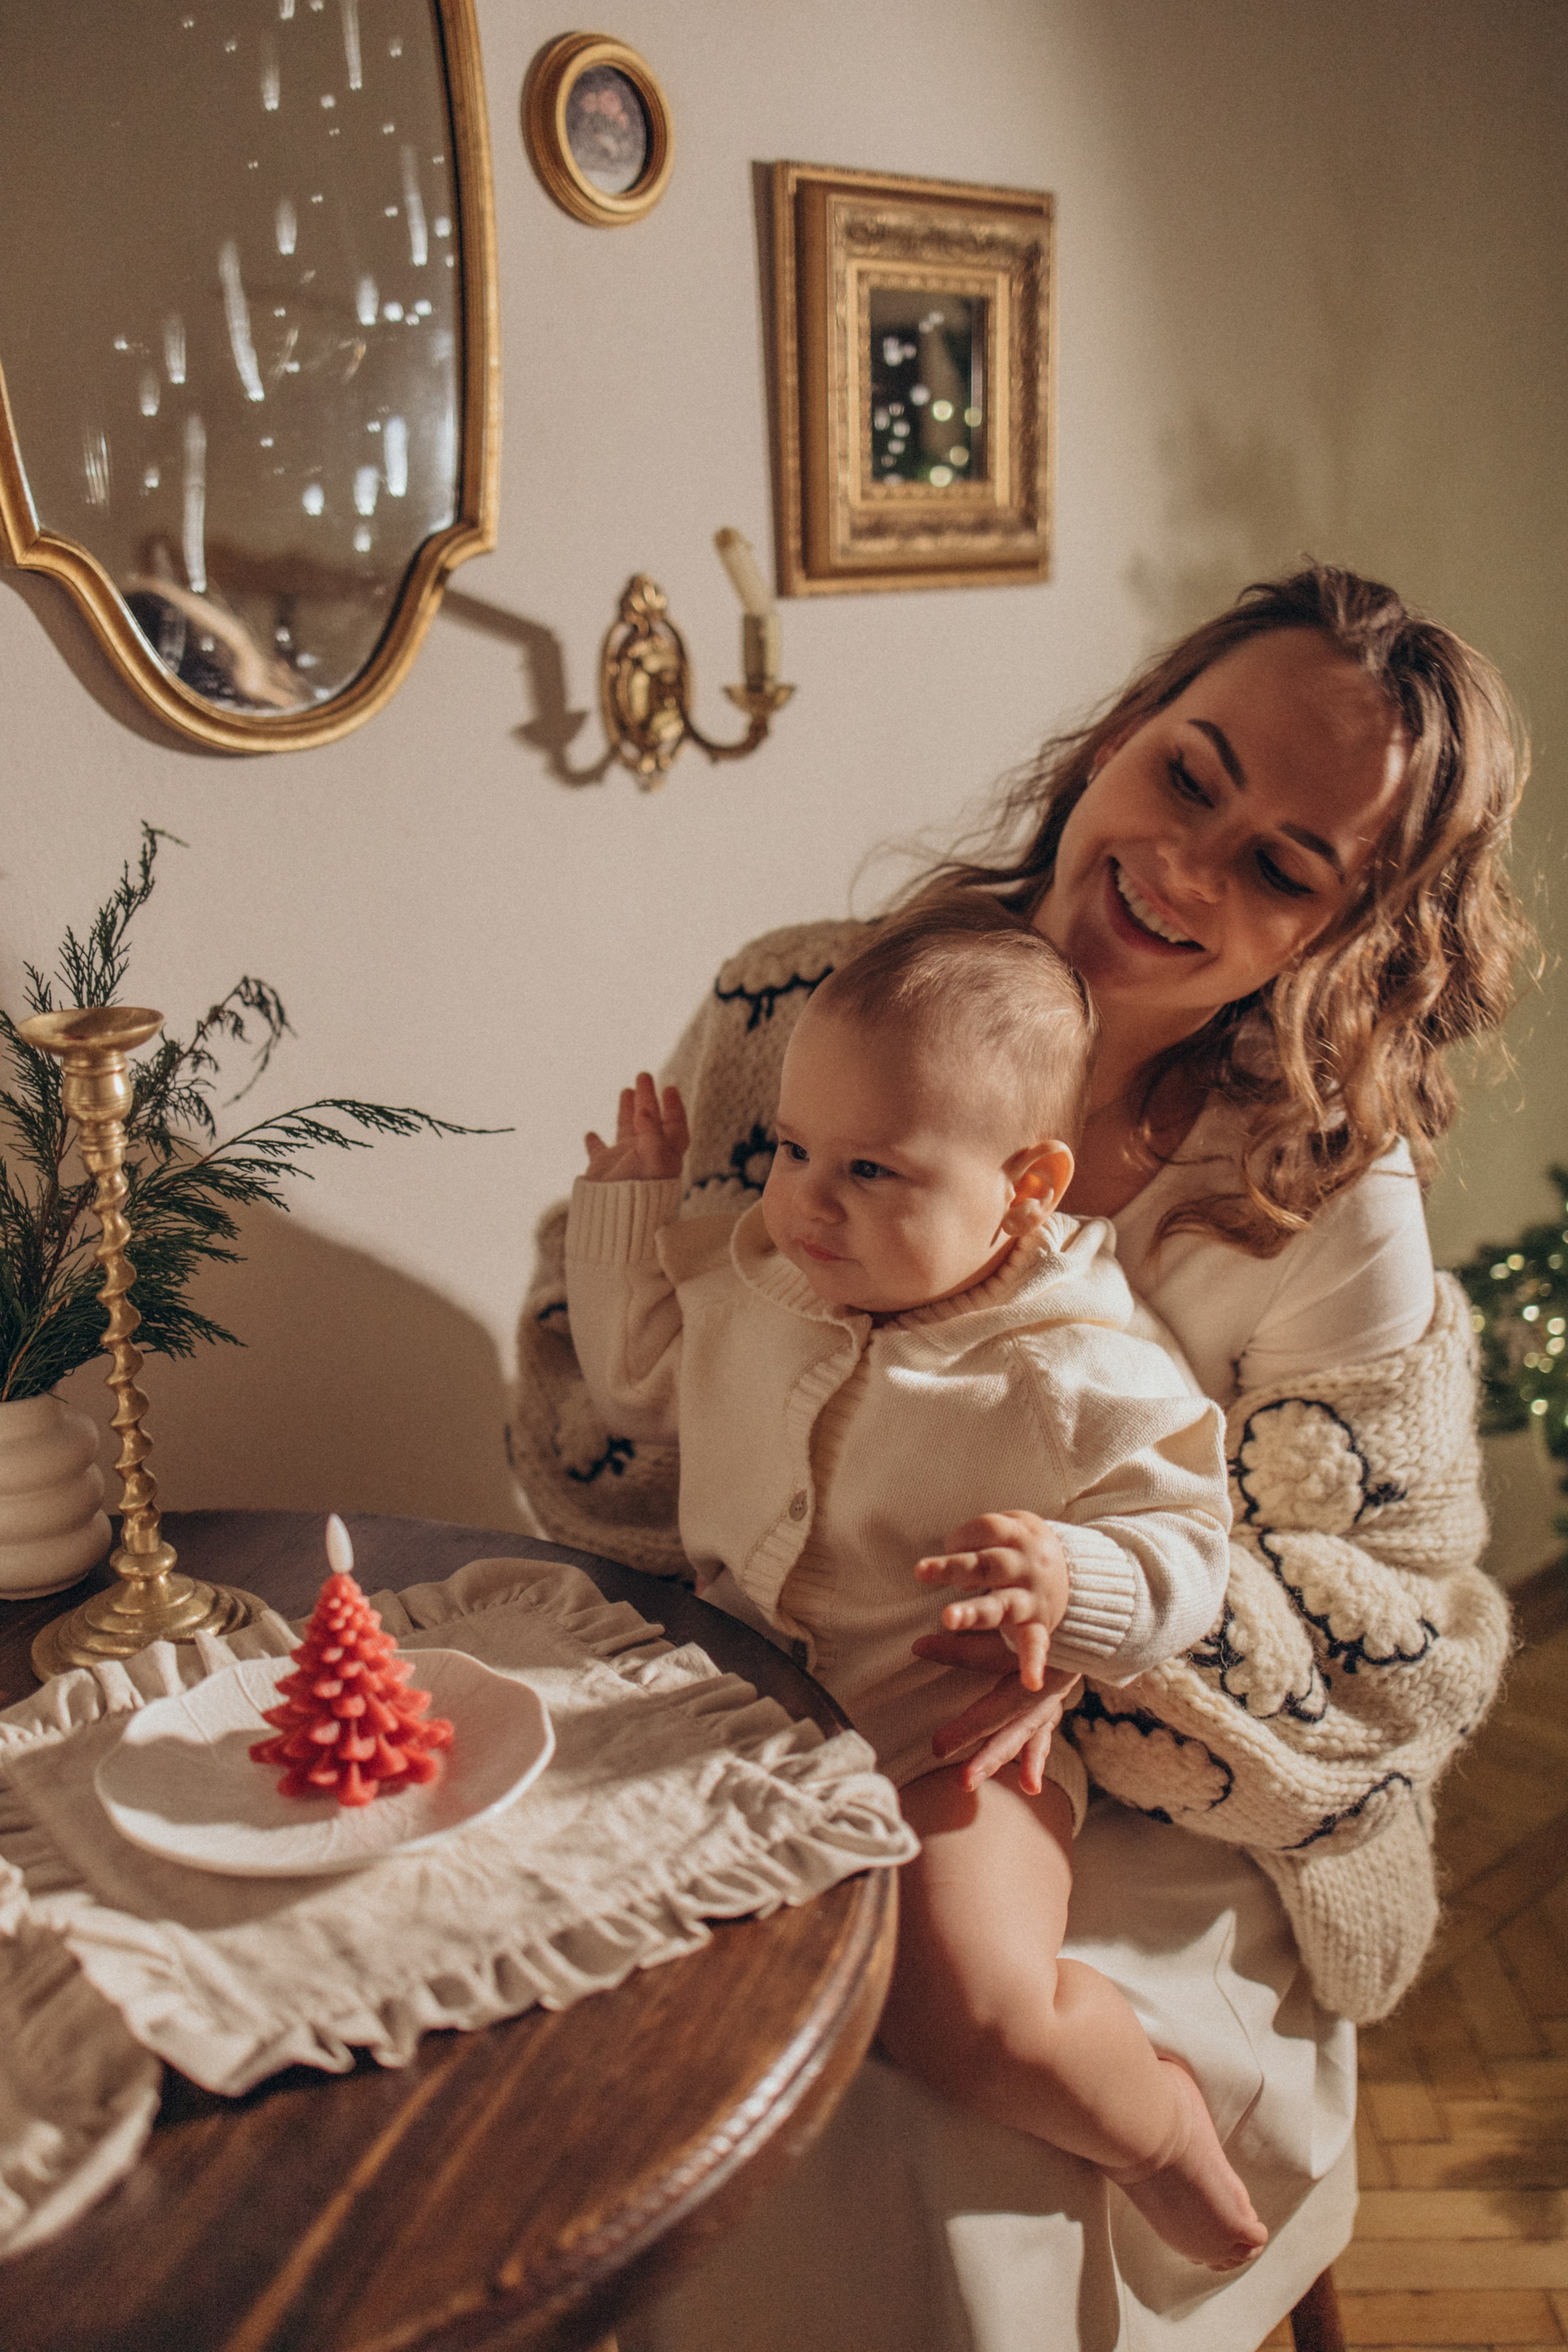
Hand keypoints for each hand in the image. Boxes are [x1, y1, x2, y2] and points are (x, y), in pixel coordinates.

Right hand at [584, 1071, 689, 1182]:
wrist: (614, 1218)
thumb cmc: (640, 1191)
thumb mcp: (653, 1160)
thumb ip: (651, 1133)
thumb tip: (644, 1110)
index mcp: (665, 1154)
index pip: (675, 1127)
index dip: (674, 1107)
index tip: (669, 1088)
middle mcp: (646, 1155)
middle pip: (650, 1120)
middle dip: (649, 1098)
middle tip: (644, 1075)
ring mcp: (624, 1161)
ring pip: (627, 1130)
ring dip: (628, 1110)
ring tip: (627, 1090)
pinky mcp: (604, 1169)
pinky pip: (599, 1153)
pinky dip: (595, 1143)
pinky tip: (590, 1133)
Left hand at [911, 1627, 1081, 1794]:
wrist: (1079, 1604)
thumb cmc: (1029, 1614)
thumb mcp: (999, 1628)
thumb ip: (962, 1643)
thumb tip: (916, 1646)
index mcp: (1031, 1677)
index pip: (995, 1709)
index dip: (969, 1728)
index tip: (937, 1748)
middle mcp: (1044, 1694)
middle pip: (1014, 1730)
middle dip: (990, 1757)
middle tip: (964, 1781)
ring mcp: (1049, 1700)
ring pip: (1028, 1736)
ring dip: (1013, 1762)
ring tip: (1007, 1793)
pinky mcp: (1049, 1703)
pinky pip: (1042, 1736)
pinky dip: (1034, 1759)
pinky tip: (1029, 1786)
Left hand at [914, 1511, 1070, 1691]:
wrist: (1081, 1574)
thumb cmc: (1023, 1549)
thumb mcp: (1009, 1531)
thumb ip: (977, 1543)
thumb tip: (944, 1565)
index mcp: (1018, 1537)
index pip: (986, 1530)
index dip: (963, 1536)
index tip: (950, 1544)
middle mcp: (1024, 1567)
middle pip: (987, 1564)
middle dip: (955, 1567)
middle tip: (920, 1571)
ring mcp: (1030, 1598)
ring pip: (1001, 1604)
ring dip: (974, 1612)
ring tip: (948, 1618)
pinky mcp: (1037, 1625)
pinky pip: (1036, 1644)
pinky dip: (1033, 1662)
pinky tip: (1032, 1681)